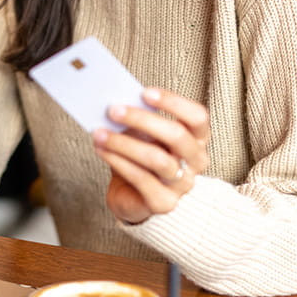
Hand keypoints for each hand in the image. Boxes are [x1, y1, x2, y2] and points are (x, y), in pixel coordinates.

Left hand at [94, 87, 210, 223]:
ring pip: (157, 159)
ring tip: (99, 133)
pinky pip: (140, 178)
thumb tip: (116, 103)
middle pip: (177, 136)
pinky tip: (101, 150)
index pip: (197, 117)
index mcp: (197, 139)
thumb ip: (138, 120)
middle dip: (142, 119)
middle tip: (113, 110)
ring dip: (123, 143)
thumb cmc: (141, 158)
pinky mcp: (163, 203)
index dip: (174, 102)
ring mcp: (182, 185)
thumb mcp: (143, 135)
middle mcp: (196, 161)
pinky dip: (117, 161)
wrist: (133, 197)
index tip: (144, 93)